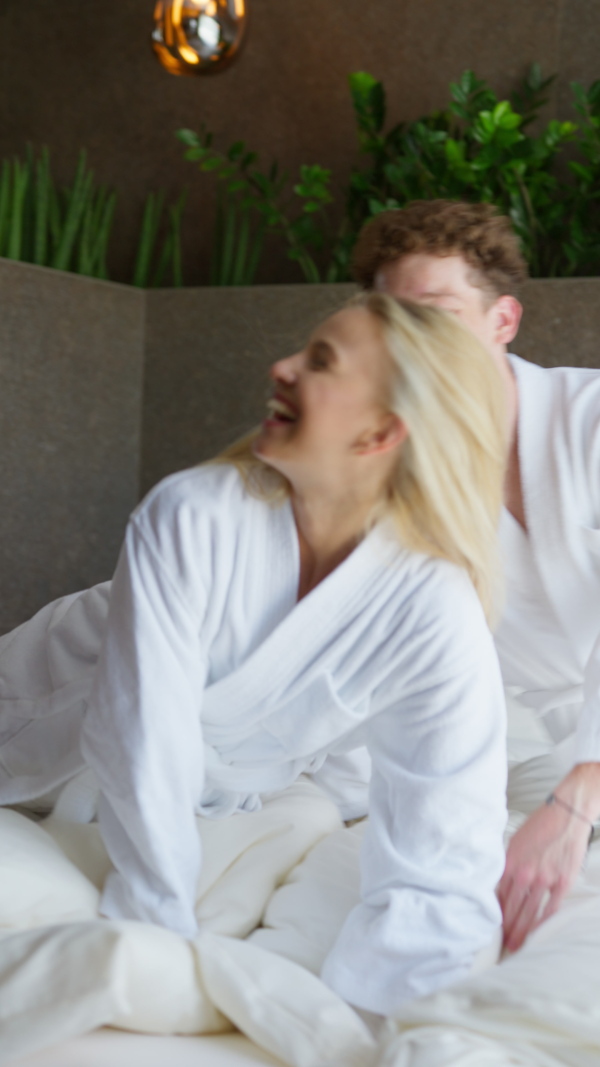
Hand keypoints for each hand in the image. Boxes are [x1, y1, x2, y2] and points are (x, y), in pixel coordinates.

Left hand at [498, 800, 588, 951]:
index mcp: (510, 861)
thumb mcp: (515, 840)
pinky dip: (543, 923)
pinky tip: (537, 934)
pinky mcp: (562, 882)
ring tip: (516, 945)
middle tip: (502, 945)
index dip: (495, 912)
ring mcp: (544, 879)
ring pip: (529, 912)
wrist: (566, 814)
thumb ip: (508, 862)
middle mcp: (525, 872)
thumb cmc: (540, 824)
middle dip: (506, 928)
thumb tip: (500, 880)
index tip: (491, 925)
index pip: (498, 893)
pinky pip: (550, 908)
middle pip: (511, 907)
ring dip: (521, 931)